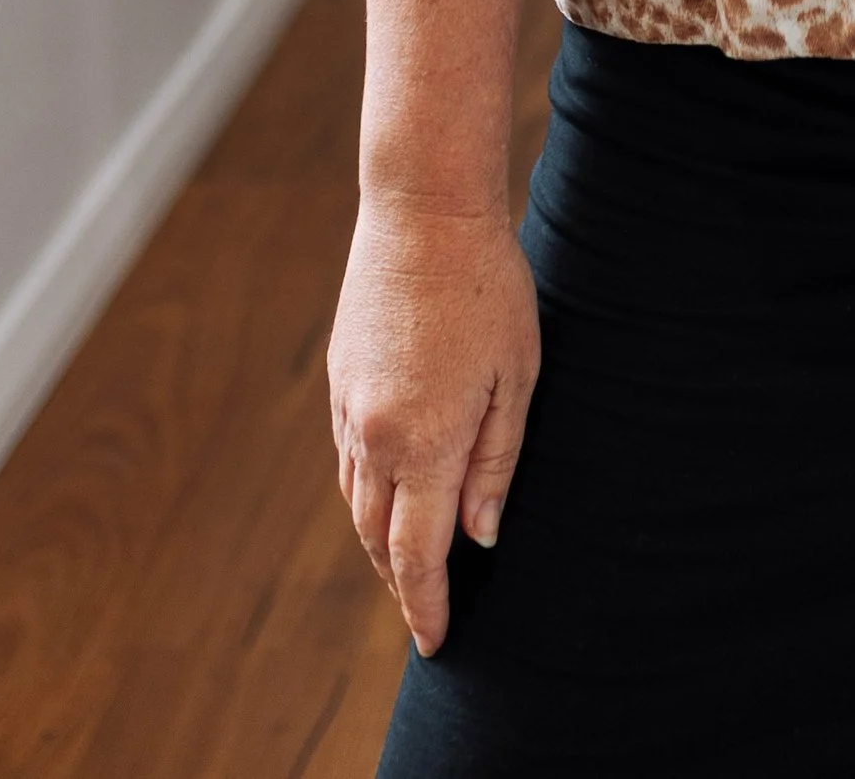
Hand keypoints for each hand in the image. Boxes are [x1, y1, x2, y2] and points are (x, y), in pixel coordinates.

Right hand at [328, 194, 540, 654]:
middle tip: (428, 610)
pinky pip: (347, 457)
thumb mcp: (515, 376)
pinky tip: (390, 489)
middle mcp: (374, 436)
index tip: (437, 643)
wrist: (422, 210)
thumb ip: (495, 463)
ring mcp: (349, 407)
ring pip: (356, 501)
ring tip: (410, 561)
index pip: (418, 555)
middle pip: (378, 538)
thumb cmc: (487, 287)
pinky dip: (366, 489)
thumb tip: (480, 537)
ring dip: (380, 539)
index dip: (426, 606)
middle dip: (401, 582)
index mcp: (424, 442)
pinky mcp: (338, 378)